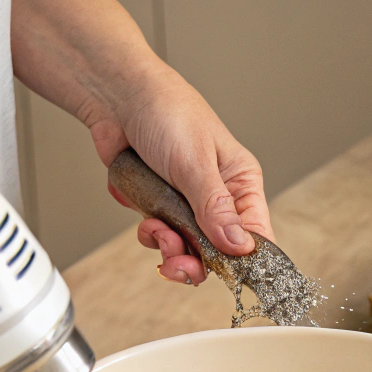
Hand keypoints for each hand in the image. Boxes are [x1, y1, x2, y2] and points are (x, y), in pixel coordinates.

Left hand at [10, 0, 272, 286]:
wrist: (116, 97)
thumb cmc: (166, 111)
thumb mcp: (195, 163)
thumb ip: (215, 208)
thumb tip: (240, 246)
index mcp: (240, 183)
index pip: (255, 233)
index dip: (244, 259)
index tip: (228, 274)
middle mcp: (218, 198)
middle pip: (219, 251)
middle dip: (197, 260)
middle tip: (178, 264)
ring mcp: (188, 205)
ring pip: (188, 249)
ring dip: (170, 249)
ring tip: (156, 232)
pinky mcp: (161, 208)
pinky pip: (161, 238)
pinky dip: (151, 235)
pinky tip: (145, 218)